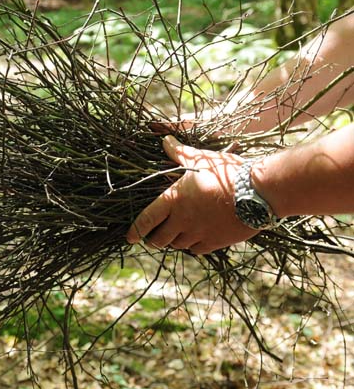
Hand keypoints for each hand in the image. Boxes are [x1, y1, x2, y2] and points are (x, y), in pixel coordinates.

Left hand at [126, 136, 258, 254]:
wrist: (259, 192)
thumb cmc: (227, 172)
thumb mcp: (200, 159)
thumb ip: (179, 152)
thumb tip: (165, 139)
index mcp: (174, 200)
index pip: (147, 219)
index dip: (136, 230)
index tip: (129, 237)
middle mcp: (182, 220)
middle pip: (159, 239)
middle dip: (153, 239)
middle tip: (153, 237)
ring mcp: (199, 233)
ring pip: (177, 245)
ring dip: (173, 241)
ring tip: (174, 235)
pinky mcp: (215, 242)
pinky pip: (196, 249)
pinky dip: (192, 245)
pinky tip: (194, 238)